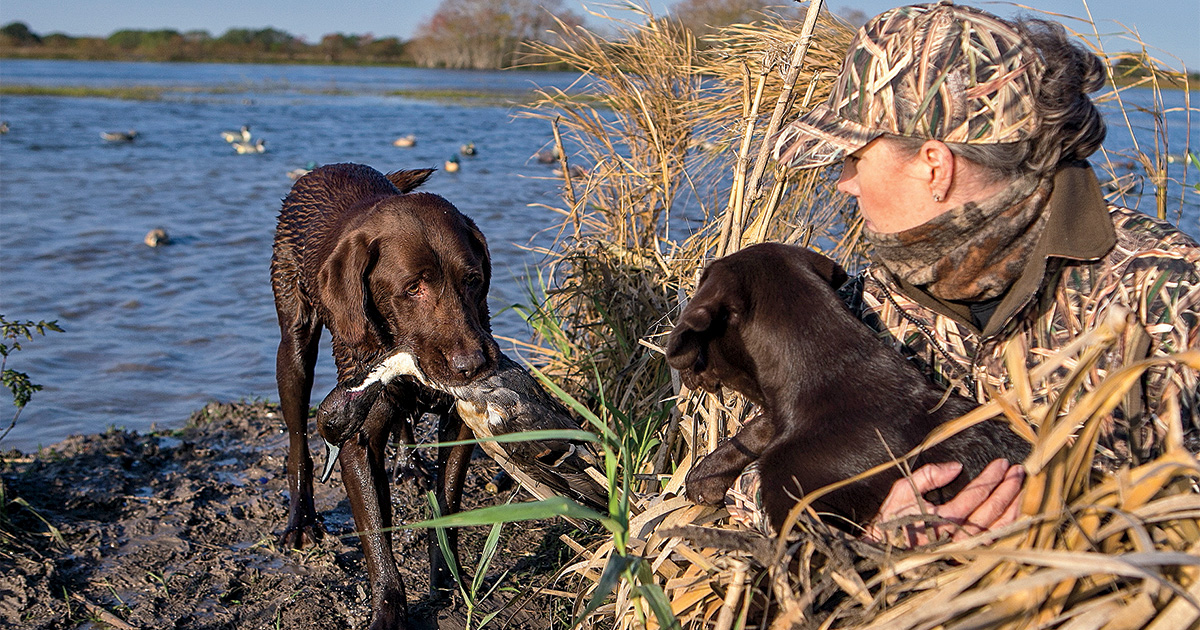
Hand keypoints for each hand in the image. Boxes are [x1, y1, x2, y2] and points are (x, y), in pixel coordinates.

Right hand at [863, 459, 1023, 547]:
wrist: (883, 553)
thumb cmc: (891, 522)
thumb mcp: (903, 491)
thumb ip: (929, 475)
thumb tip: (956, 467)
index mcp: (942, 519)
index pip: (975, 494)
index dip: (991, 477)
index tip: (1001, 463)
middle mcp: (957, 536)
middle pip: (992, 511)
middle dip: (1008, 489)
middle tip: (1018, 471)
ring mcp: (965, 549)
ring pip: (999, 529)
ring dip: (1014, 508)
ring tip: (1021, 489)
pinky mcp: (968, 555)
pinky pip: (994, 541)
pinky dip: (1008, 527)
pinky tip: (1015, 513)